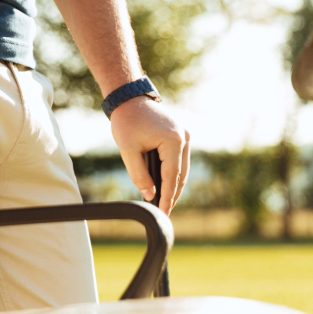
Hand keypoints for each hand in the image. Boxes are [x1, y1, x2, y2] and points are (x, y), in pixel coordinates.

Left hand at [110, 97, 189, 213]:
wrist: (130, 99)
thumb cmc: (127, 122)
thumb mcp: (128, 150)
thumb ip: (139, 175)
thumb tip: (150, 195)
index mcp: (173, 141)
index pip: (171, 177)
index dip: (167, 198)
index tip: (163, 214)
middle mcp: (184, 138)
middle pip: (181, 175)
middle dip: (172, 195)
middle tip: (164, 213)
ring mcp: (185, 136)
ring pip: (183, 170)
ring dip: (174, 186)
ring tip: (165, 204)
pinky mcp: (181, 136)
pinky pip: (180, 161)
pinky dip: (174, 174)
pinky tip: (166, 187)